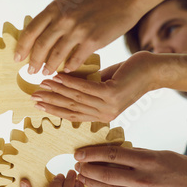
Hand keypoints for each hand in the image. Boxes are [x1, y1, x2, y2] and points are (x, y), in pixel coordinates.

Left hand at [15, 0, 141, 75]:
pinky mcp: (93, 41)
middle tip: (30, 71)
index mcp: (55, 8)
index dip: (22, 47)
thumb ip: (54, 17)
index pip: (31, 31)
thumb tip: (38, 34)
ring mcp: (78, 30)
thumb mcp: (68, 2)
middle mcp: (64, 19)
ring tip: (45, 73)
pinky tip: (66, 72)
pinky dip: (69, 67)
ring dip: (49, 67)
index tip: (17, 58)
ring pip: (56, 55)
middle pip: (41, 46)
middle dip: (33, 61)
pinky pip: (75, 60)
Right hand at [31, 51, 157, 121]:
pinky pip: (84, 88)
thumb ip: (85, 87)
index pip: (72, 115)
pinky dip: (68, 82)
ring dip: (56, 90)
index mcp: (102, 115)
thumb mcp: (102, 83)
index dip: (54, 110)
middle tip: (33, 97)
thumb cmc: (128, 74)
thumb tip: (61, 84)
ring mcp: (109, 106)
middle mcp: (105, 114)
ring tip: (41, 84)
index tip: (38, 105)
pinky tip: (57, 76)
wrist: (154, 70)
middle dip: (50, 102)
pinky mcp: (112, 94)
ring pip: (75, 98)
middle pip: (71, 108)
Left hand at [74, 146, 186, 186]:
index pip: (112, 155)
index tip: (79, 152)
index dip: (92, 154)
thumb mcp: (160, 155)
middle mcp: (143, 178)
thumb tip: (112, 151)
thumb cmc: (183, 168)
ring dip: (92, 181)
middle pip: (106, 173)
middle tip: (76, 164)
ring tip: (80, 175)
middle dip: (88, 168)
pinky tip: (95, 186)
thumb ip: (136, 154)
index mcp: (148, 160)